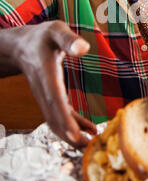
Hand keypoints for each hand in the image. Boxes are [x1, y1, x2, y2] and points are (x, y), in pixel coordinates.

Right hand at [12, 20, 96, 147]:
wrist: (22, 46)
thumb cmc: (43, 36)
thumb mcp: (56, 31)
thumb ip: (68, 39)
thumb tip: (84, 48)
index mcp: (46, 73)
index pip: (55, 99)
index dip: (64, 118)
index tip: (74, 135)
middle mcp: (44, 90)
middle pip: (55, 117)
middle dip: (70, 136)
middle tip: (89, 150)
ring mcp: (46, 97)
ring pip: (57, 121)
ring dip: (73, 135)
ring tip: (92, 146)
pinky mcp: (51, 98)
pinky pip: (62, 116)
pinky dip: (75, 125)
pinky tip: (91, 130)